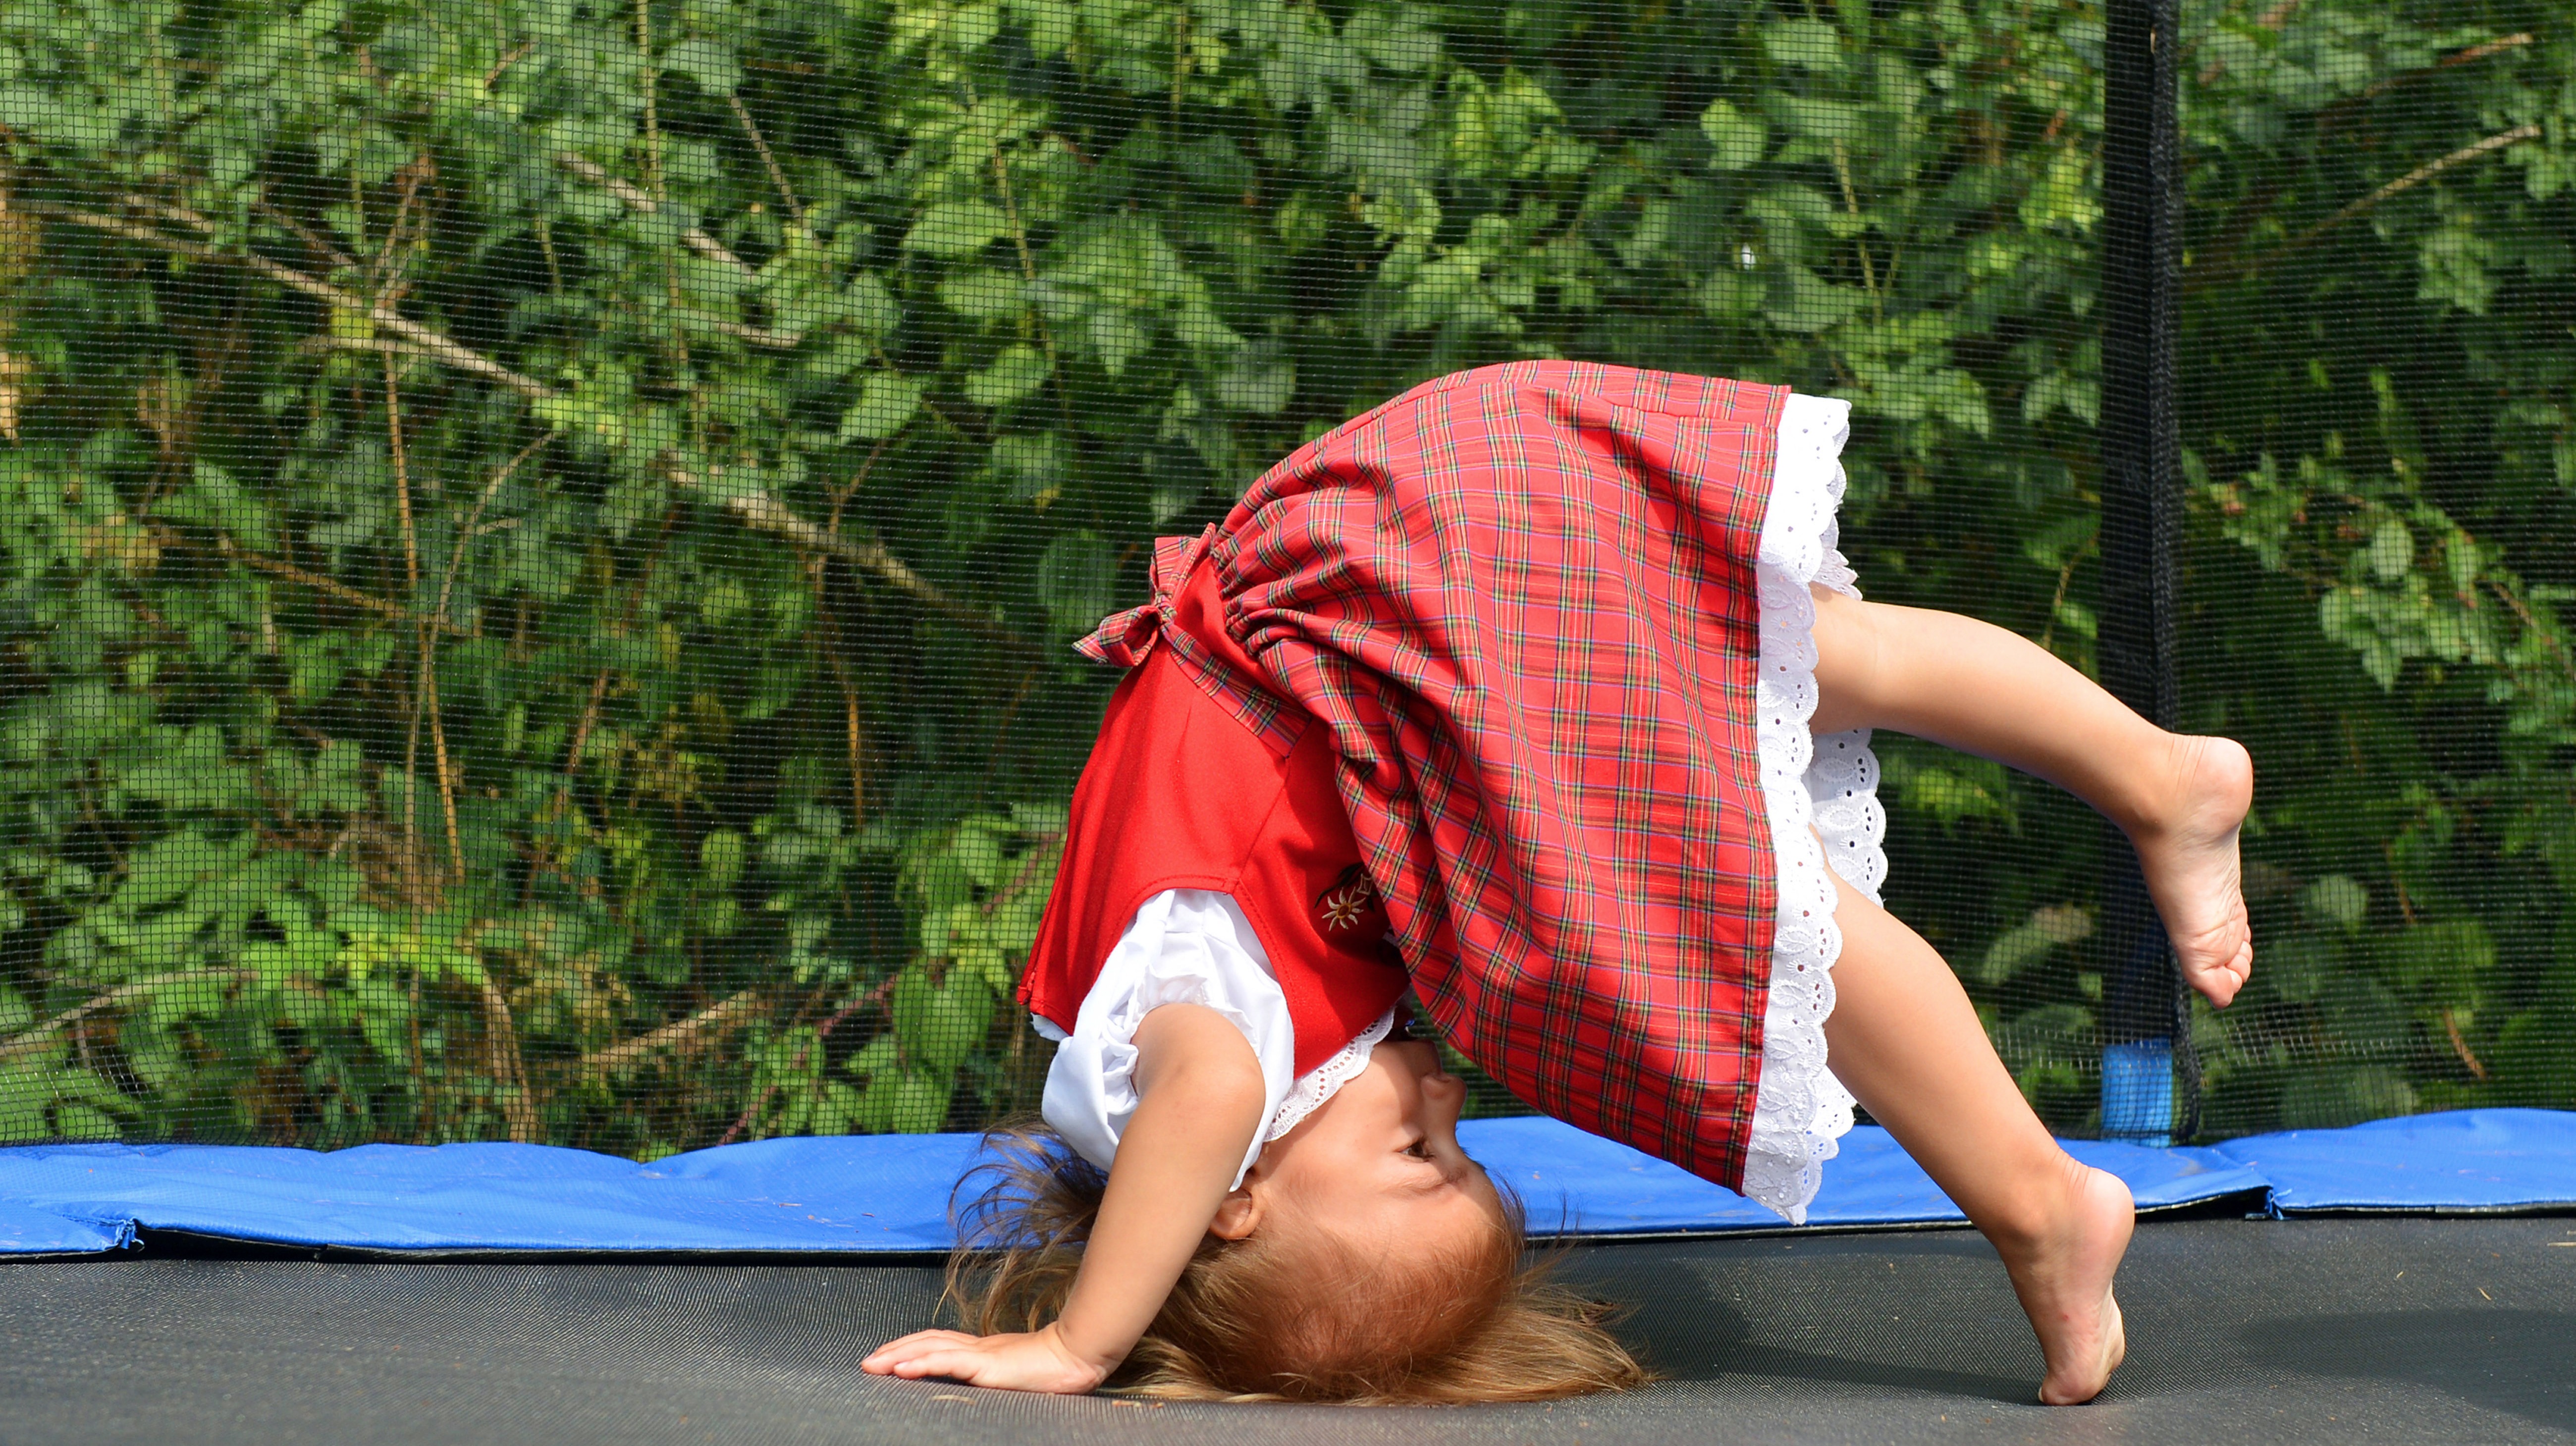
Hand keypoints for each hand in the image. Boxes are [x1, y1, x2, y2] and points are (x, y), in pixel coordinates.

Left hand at [861, 1322, 1109, 1394]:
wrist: (1076, 1357)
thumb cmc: (1052, 1370)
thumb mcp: (1013, 1373)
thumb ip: (992, 1373)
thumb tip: (978, 1380)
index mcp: (982, 1349)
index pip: (937, 1341)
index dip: (910, 1346)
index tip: (886, 1356)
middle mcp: (977, 1346)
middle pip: (925, 1341)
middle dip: (893, 1350)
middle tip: (867, 1363)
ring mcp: (981, 1354)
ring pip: (930, 1349)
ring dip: (897, 1357)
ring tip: (873, 1366)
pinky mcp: (987, 1365)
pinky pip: (948, 1363)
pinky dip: (921, 1363)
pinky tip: (901, 1370)